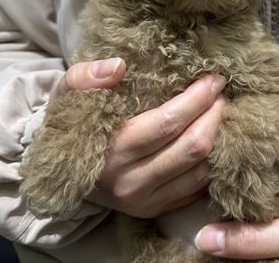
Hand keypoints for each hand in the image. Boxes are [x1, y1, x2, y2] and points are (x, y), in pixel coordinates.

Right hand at [52, 57, 226, 218]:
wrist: (57, 170)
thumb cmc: (70, 125)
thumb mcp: (66, 95)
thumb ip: (85, 78)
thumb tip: (118, 66)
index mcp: (112, 152)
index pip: (167, 123)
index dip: (197, 100)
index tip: (213, 80)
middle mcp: (131, 182)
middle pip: (192, 148)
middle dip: (215, 116)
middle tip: (221, 94)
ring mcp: (145, 201)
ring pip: (201, 171)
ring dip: (218, 139)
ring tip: (219, 113)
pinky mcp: (155, 211)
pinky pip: (197, 189)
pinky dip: (211, 162)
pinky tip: (212, 139)